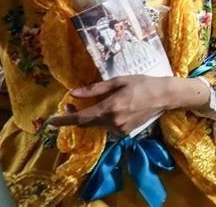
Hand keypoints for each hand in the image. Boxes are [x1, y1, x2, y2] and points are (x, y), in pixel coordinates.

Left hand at [46, 76, 209, 135]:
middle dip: (75, 116)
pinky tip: (114, 108)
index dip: (63, 120)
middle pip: (86, 123)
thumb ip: (95, 89)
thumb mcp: (119, 81)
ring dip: (92, 116)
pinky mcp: (125, 133)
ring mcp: (119, 129)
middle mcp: (113, 122)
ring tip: (97, 103)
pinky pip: (108, 127)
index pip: (80, 118)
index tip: (50, 122)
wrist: (165, 96)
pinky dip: (104, 119)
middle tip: (72, 103)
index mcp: (110, 108)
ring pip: (97, 125)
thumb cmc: (143, 84)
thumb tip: (74, 93)